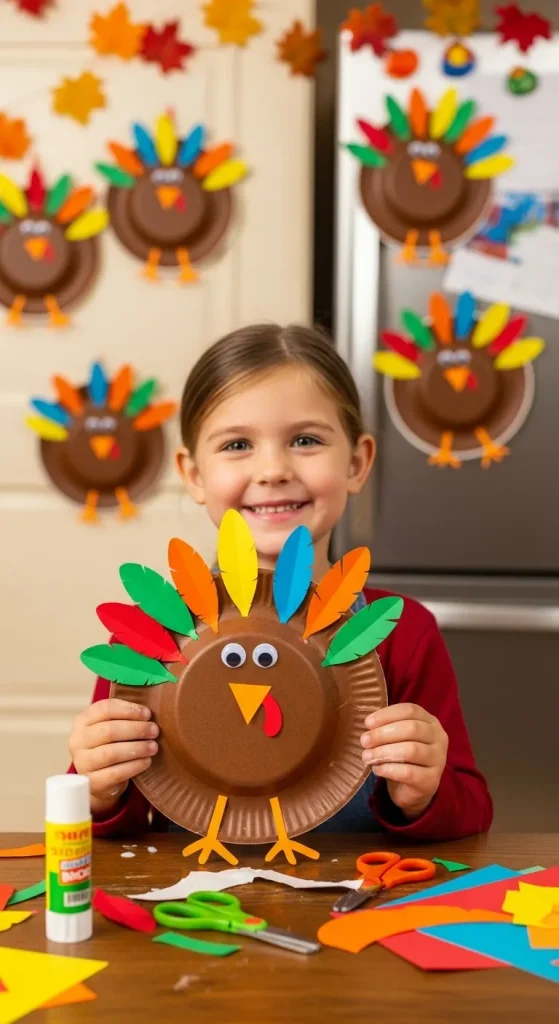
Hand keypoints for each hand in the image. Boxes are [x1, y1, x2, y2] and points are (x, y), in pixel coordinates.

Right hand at [69, 699, 158, 814]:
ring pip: (111, 753)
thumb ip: (124, 716)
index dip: (128, 709)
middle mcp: (78, 741)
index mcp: (82, 721)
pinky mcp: (92, 782)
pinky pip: (115, 773)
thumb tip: (149, 710)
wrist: (101, 780)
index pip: (104, 709)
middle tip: (155, 730)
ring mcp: (83, 763)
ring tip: (153, 746)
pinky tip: (147, 761)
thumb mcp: (112, 727)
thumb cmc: (111, 746)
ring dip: (137, 748)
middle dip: (136, 729)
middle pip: (109, 730)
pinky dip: (134, 766)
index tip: (147, 713)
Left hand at [360, 703, 447, 819]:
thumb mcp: (398, 738)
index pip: (410, 710)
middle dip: (383, 734)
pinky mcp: (431, 780)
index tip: (367, 723)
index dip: (387, 715)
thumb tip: (368, 725)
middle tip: (364, 741)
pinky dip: (389, 769)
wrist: (414, 790)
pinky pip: (409, 773)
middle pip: (411, 729)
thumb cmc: (403, 757)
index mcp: (430, 722)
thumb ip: (387, 727)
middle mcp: (439, 738)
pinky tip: (377, 769)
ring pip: (411, 750)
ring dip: (384, 752)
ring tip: (367, 756)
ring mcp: (438, 760)